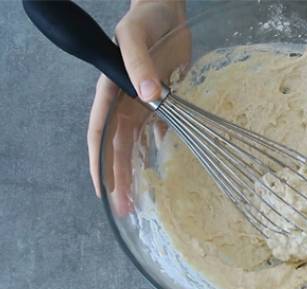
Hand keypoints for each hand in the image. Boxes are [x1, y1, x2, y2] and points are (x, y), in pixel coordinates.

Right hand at [87, 0, 186, 211]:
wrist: (167, 10)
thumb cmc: (144, 20)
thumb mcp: (134, 36)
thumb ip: (138, 63)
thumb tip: (147, 94)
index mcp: (110, 91)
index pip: (99, 133)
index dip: (99, 162)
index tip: (102, 189)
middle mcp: (124, 103)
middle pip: (118, 148)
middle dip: (119, 178)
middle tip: (125, 209)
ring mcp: (142, 104)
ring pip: (136, 145)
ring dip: (136, 171)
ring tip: (138, 200)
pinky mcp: (163, 101)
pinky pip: (159, 131)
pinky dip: (158, 150)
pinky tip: (159, 169)